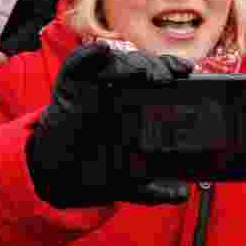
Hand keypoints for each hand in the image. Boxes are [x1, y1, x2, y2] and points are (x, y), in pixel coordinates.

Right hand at [25, 43, 193, 208]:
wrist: (60, 174)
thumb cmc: (98, 170)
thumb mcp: (130, 183)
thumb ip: (157, 190)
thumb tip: (183, 194)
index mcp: (135, 104)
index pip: (158, 76)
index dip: (172, 68)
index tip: (186, 70)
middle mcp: (116, 89)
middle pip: (139, 65)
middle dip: (154, 66)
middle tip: (163, 79)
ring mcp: (92, 84)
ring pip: (114, 62)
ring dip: (129, 63)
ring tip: (141, 74)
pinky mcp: (69, 84)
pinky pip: (78, 62)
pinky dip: (89, 54)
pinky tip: (102, 51)